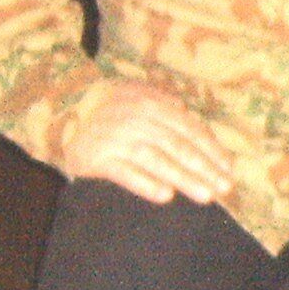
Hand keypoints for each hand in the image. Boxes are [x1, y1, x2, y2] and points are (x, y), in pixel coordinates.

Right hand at [61, 79, 236, 204]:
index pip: (189, 129)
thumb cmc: (106, 105)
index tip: (229, 169)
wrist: (59, 106)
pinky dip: (145, 183)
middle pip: (178, 146)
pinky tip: (165, 195)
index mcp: (151, 103)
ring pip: (157, 160)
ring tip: (205, 195)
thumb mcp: (136, 94)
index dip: (211, 149)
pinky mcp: (96, 157)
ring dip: (184, 178)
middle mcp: (136, 119)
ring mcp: (116, 138)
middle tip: (225, 188)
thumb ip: (164, 103)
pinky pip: (124, 172)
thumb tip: (189, 113)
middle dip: (205, 168)